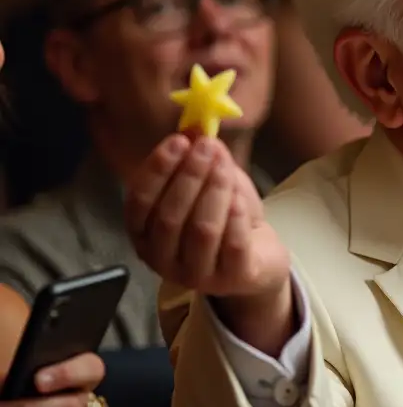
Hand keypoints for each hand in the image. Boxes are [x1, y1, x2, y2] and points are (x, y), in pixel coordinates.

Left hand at [0, 352, 103, 406]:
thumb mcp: (2, 403)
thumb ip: (8, 385)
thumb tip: (8, 377)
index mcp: (66, 381)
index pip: (87, 363)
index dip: (71, 366)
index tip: (39, 377)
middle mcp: (79, 400)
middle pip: (93, 375)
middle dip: (66, 375)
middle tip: (36, 384)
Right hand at [126, 134, 288, 300]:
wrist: (258, 260)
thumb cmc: (224, 219)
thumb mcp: (209, 184)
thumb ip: (200, 159)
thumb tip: (197, 127)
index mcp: (144, 234)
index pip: (139, 203)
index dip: (157, 170)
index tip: (178, 141)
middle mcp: (162, 259)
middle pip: (170, 216)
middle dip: (190, 176)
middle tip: (207, 147)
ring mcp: (196, 275)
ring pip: (202, 230)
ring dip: (214, 192)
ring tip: (225, 167)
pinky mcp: (231, 279)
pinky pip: (232, 246)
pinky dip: (235, 219)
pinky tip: (239, 200)